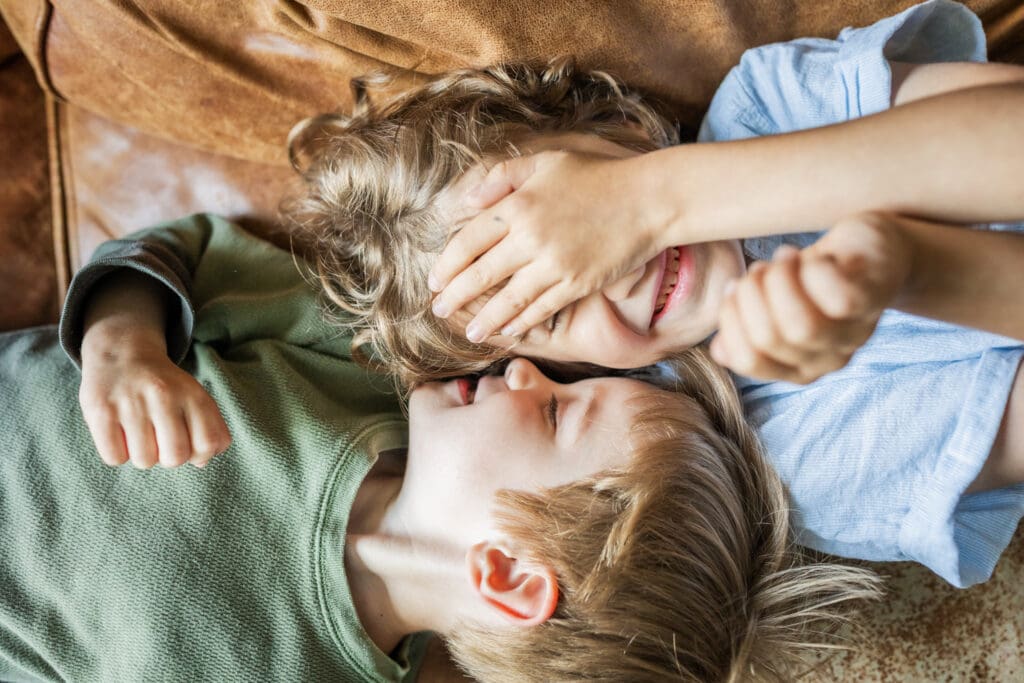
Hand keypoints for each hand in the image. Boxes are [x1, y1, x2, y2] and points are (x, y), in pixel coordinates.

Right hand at [80, 330, 230, 468]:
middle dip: (170, 458)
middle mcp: (163, 395)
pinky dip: (118, 454)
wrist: (121, 353)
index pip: (211, 442)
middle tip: (161, 442)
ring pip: (145, 461)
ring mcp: (131, 402)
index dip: (202, 455)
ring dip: (143, 455)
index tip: (190, 447)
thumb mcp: (192, 396)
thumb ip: (206, 428)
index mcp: (192, 393)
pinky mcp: (100, 411)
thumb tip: (201, 462)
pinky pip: (115, 458)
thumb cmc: (162, 386)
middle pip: (176, 457)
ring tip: (139, 434)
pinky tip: (120, 435)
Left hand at [428, 150, 671, 341]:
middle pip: (481, 274)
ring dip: (485, 320)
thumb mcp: (545, 163)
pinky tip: (508, 331)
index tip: (435, 280)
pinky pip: (541, 309)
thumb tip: (467, 202)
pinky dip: (521, 323)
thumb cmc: (596, 177)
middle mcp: (530, 237)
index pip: (468, 241)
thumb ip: (502, 177)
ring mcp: (554, 264)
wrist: (648, 199)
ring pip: (508, 300)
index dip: (447, 264)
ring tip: (470, 332)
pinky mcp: (577, 284)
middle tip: (439, 309)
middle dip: (456, 296)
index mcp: (518, 205)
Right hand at [710, 214, 911, 383]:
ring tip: (782, 258)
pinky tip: (812, 256)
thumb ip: (749, 330)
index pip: (749, 361)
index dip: (730, 322)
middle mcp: (827, 359)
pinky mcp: (872, 301)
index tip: (733, 288)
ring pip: (801, 326)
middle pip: (770, 339)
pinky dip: (813, 270)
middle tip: (759, 268)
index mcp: (798, 367)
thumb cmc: (818, 278)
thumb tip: (721, 350)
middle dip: (751, 294)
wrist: (878, 252)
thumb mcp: (776, 305)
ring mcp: (852, 334)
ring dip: (779, 282)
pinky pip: (836, 298)